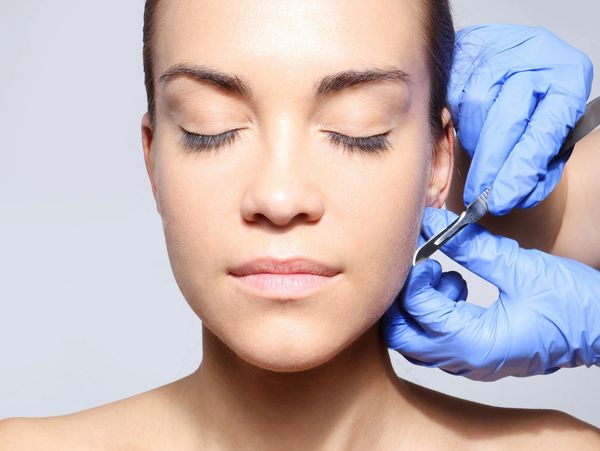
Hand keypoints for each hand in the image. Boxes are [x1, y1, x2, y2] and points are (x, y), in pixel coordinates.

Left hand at [381, 207, 599, 380]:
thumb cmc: (573, 305)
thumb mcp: (519, 267)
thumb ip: (470, 246)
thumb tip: (431, 223)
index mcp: (476, 344)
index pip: (417, 311)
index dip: (413, 277)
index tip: (424, 252)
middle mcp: (466, 361)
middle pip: (402, 336)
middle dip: (403, 298)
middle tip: (422, 268)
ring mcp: (469, 363)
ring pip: (414, 339)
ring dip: (419, 304)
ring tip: (446, 276)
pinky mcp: (474, 355)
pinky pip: (434, 338)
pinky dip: (434, 311)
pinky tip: (457, 287)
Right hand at [450, 24, 592, 214]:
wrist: (506, 53)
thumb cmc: (534, 95)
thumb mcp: (550, 125)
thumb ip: (539, 160)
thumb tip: (515, 195)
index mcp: (569, 76)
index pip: (544, 129)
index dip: (522, 168)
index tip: (505, 197)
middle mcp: (536, 57)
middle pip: (507, 120)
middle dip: (491, 166)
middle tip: (480, 197)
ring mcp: (497, 52)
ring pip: (477, 112)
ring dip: (475, 145)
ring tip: (481, 155)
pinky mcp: (465, 54)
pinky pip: (455, 101)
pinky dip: (459, 126)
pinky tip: (468, 130)